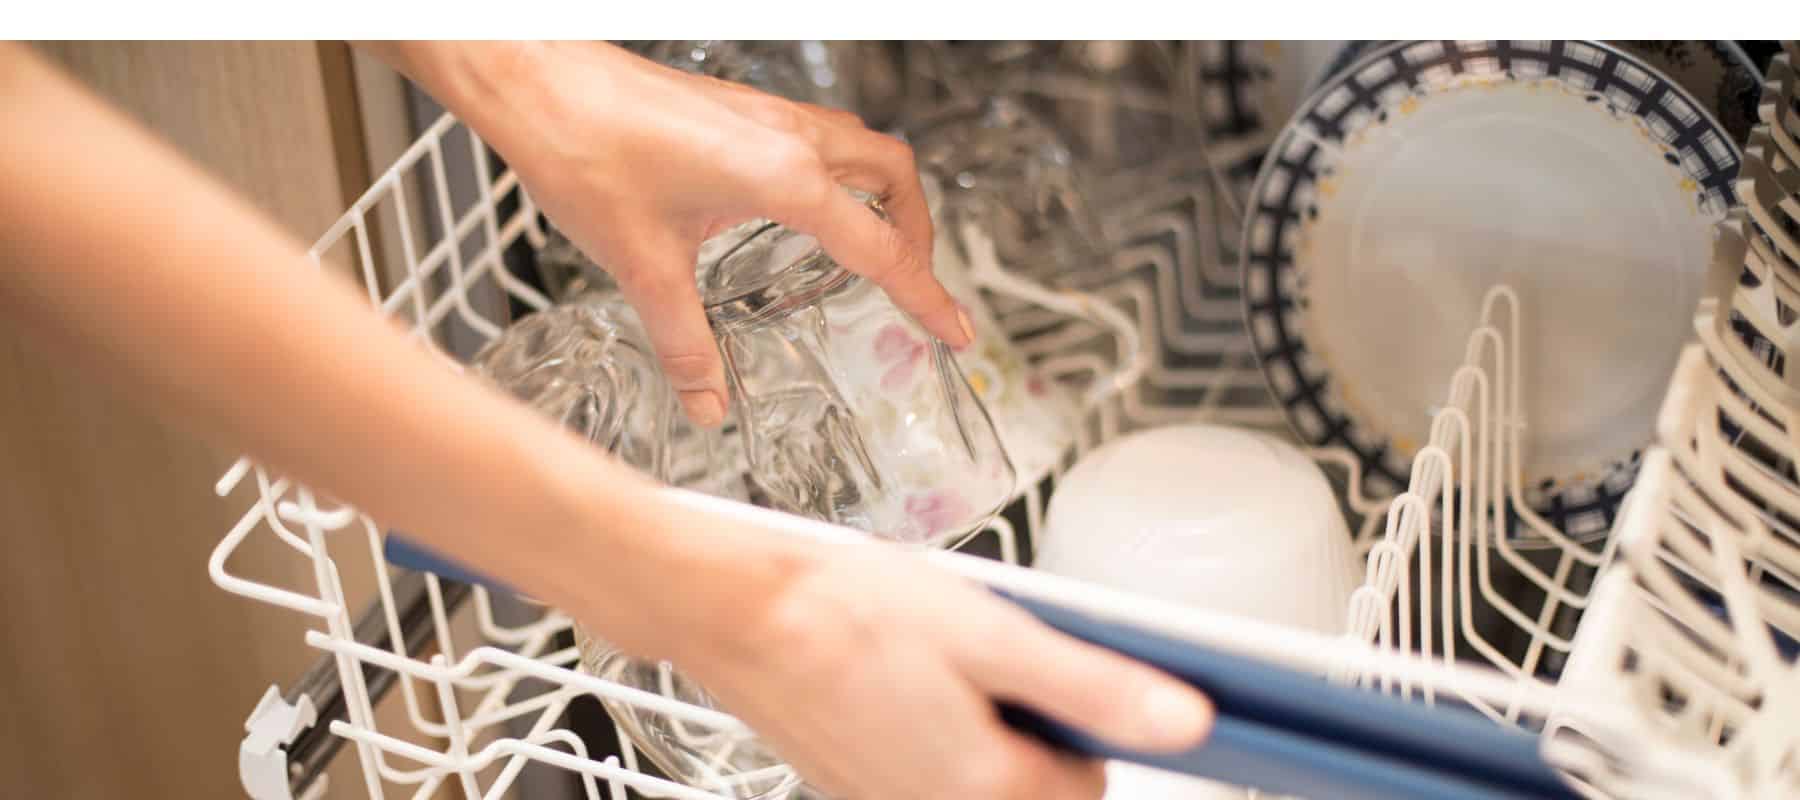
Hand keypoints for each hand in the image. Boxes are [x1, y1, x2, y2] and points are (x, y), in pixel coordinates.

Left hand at [369, 41, 971, 426]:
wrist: (540, 79)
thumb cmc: (587, 147)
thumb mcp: (642, 265)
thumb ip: (683, 342)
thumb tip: (708, 401)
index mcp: (784, 176)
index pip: (881, 248)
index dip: (926, 297)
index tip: (956, 332)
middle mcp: (790, 136)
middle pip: (896, 179)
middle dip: (918, 235)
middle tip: (912, 287)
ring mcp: (768, 115)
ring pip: (863, 149)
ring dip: (884, 199)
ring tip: (872, 251)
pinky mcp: (741, 109)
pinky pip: (821, 138)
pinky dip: (839, 177)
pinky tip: (800, 212)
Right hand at [639, 502, 1215, 799]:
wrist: (732, 611)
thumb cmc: (846, 612)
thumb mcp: (991, 634)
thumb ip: (1094, 686)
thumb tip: (1184, 722)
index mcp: (984, 787)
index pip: (1085, 788)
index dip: (1084, 721)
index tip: (1056, 670)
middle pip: (1027, 791)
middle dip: (1029, 726)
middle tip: (995, 656)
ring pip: (970, 778)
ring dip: (977, 725)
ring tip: (940, 658)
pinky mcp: (850, 784)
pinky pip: (918, 769)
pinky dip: (926, 727)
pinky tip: (900, 673)